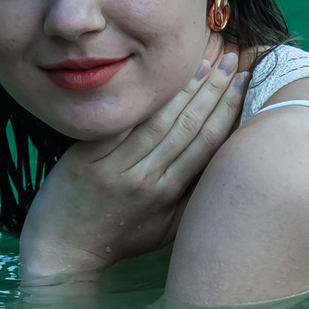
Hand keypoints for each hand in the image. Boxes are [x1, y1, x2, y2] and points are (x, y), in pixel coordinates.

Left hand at [17, 48, 248, 283]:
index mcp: (169, 194)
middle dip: (215, 89)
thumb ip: (194, 200)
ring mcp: (114, 167)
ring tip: (205, 58)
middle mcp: (146, 178)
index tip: (245, 82)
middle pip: (189, 125)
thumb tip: (226, 167)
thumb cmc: (120, 238)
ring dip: (185, 87)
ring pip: (158, 120)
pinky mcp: (85, 158)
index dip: (230, 110)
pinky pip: (119, 124)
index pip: (208, 143)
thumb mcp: (166, 230)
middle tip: (232, 57)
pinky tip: (156, 77)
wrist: (63, 251)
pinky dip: (140, 100)